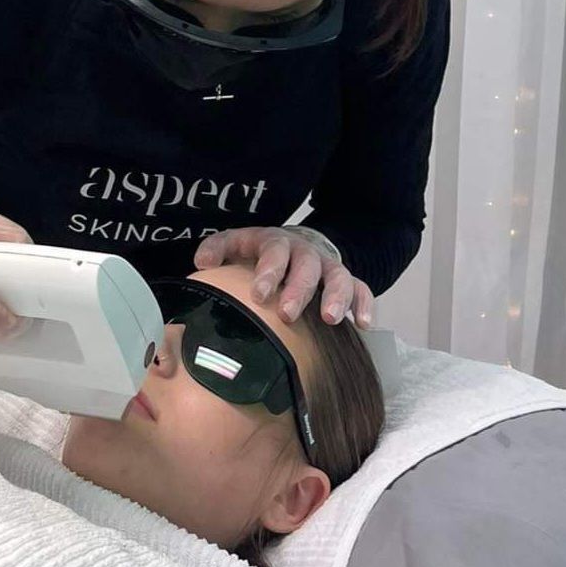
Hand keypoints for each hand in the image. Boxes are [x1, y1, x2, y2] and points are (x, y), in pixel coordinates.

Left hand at [194, 225, 373, 326]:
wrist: (294, 244)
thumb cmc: (260, 252)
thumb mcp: (236, 243)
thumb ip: (217, 249)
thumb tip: (202, 263)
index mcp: (275, 242)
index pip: (274, 252)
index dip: (269, 271)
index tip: (260, 295)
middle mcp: (305, 252)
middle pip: (306, 266)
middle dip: (298, 290)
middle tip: (288, 314)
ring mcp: (328, 266)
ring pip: (338, 276)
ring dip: (336, 297)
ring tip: (331, 320)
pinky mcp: (346, 280)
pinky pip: (362, 288)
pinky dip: (364, 304)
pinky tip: (363, 324)